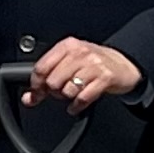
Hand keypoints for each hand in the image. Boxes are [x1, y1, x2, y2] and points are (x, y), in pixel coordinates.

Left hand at [28, 38, 142, 111]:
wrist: (125, 64)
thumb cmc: (94, 63)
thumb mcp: (70, 62)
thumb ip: (48, 76)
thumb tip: (28, 97)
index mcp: (67, 46)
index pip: (41, 67)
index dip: (35, 84)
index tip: (36, 93)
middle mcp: (80, 53)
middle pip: (53, 81)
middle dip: (53, 92)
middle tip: (59, 92)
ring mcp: (93, 65)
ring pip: (67, 90)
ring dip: (67, 97)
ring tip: (71, 95)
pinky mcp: (105, 78)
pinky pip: (83, 98)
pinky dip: (76, 106)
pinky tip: (76, 105)